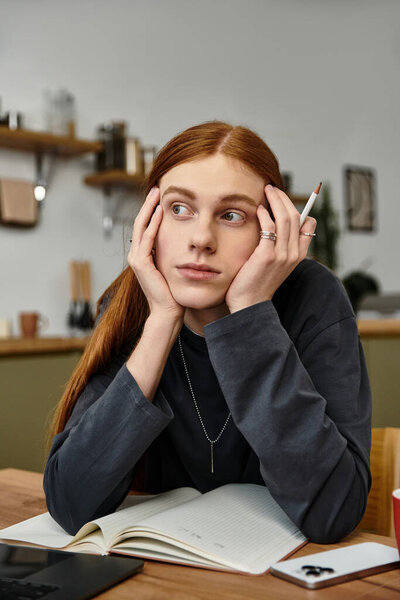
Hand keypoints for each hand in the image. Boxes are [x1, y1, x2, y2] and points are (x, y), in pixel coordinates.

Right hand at [128, 187, 184, 320]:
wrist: (168, 312)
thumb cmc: (173, 292)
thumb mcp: (172, 267)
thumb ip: (171, 253)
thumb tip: (183, 241)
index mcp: (142, 255)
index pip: (145, 227)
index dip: (151, 210)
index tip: (160, 196)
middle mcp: (136, 255)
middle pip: (140, 222)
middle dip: (148, 204)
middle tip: (157, 187)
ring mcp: (136, 259)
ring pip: (141, 226)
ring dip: (149, 208)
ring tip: (157, 193)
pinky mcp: (142, 263)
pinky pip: (147, 238)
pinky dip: (153, 224)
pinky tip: (160, 212)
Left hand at [225, 184, 316, 312]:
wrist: (249, 304)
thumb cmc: (258, 282)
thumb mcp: (276, 264)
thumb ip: (280, 245)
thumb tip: (278, 223)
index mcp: (299, 255)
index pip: (308, 224)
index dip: (299, 206)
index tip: (284, 198)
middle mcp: (294, 254)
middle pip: (295, 216)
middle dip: (284, 198)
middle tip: (272, 188)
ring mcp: (282, 255)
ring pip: (285, 219)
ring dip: (275, 200)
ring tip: (266, 191)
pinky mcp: (267, 255)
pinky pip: (269, 228)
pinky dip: (265, 215)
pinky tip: (258, 209)